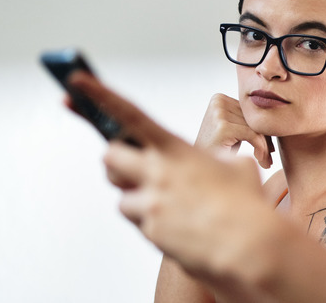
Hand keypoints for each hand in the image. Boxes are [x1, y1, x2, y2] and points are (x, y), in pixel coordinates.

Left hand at [65, 72, 272, 283]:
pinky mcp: (150, 232)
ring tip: (170, 204)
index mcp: (176, 149)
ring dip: (138, 198)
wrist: (247, 245)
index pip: (131, 115)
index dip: (102, 95)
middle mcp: (157, 174)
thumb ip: (212, 158)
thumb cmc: (246, 203)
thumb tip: (207, 163)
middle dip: (117, 161)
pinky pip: (140, 223)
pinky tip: (180, 225)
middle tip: (134, 168)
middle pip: (110, 158)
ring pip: (122, 197)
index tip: (77, 81)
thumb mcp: (235, 165)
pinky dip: (154, 222)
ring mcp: (151, 204)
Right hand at [196, 93, 274, 168]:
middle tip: (270, 158)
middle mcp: (218, 101)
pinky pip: (252, 134)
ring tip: (267, 162)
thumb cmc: (219, 151)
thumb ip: (248, 120)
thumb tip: (277, 118)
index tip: (271, 148)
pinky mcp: (222, 126)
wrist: (199, 170)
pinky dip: (261, 148)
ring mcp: (218, 113)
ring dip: (264, 147)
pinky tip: (261, 160)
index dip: (263, 130)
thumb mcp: (234, 130)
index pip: (250, 112)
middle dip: (265, 139)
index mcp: (219, 98)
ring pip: (256, 127)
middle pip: (254, 118)